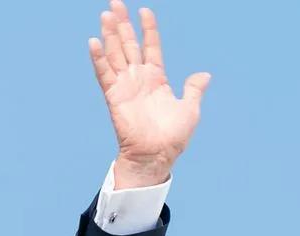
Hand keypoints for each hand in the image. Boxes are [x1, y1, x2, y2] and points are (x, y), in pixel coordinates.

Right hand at [89, 1, 211, 188]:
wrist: (157, 155)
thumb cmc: (173, 136)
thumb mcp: (190, 109)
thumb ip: (194, 89)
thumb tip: (204, 75)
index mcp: (157, 78)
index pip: (151, 46)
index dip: (148, 28)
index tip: (145, 10)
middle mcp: (139, 78)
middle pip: (128, 44)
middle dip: (123, 23)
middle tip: (115, 2)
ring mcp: (125, 86)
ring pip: (115, 54)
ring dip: (110, 34)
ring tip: (106, 14)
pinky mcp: (114, 96)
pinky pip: (104, 74)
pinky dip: (99, 58)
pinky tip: (94, 42)